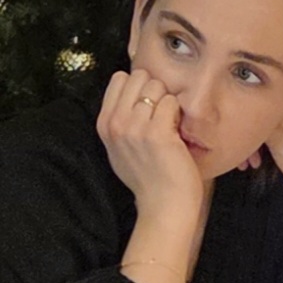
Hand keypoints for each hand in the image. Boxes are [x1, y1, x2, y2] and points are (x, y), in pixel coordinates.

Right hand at [97, 69, 204, 227]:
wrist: (163, 205)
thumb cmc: (148, 178)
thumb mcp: (119, 148)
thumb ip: (120, 119)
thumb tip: (130, 90)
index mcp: (104, 124)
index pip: (119, 78)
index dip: (139, 87)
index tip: (147, 107)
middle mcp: (116, 123)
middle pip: (139, 76)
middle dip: (154, 90)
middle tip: (160, 116)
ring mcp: (135, 127)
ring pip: (157, 87)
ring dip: (168, 102)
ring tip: (169, 126)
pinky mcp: (157, 132)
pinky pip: (172, 101)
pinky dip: (178, 113)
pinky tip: (177, 133)